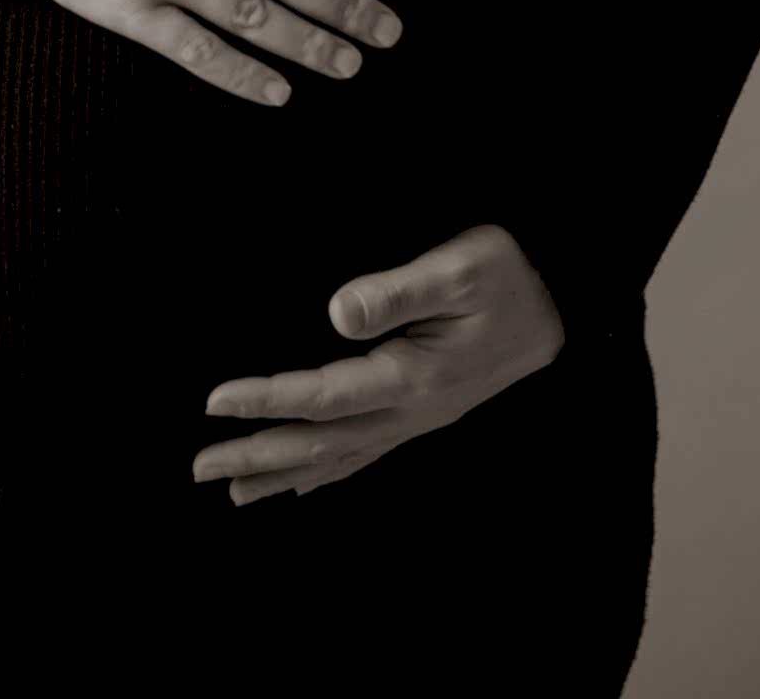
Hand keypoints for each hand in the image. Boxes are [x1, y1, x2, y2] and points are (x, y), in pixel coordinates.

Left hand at [192, 222, 563, 502]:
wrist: (561, 300)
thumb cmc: (507, 273)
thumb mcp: (459, 268)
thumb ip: (397, 290)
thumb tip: (337, 312)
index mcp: (412, 377)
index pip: (322, 396)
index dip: (265, 398)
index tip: (212, 402)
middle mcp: (411, 411)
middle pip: (320, 442)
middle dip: (256, 452)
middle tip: (198, 467)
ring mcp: (418, 418)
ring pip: (338, 457)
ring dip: (282, 472)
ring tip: (231, 491)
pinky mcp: (424, 412)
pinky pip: (365, 454)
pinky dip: (327, 473)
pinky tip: (303, 486)